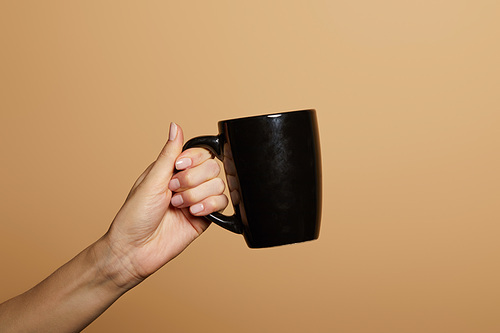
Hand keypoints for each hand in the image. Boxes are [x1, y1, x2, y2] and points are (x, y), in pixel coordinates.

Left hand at [101, 123, 226, 288]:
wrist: (135, 250)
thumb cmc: (134, 216)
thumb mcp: (151, 180)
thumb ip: (169, 154)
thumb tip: (175, 126)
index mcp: (173, 170)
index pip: (200, 152)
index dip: (193, 159)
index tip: (178, 168)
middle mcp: (187, 183)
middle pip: (212, 167)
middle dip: (192, 180)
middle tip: (173, 191)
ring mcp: (197, 200)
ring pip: (218, 185)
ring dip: (196, 195)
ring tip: (178, 206)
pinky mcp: (205, 217)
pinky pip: (222, 203)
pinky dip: (209, 206)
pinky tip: (193, 212)